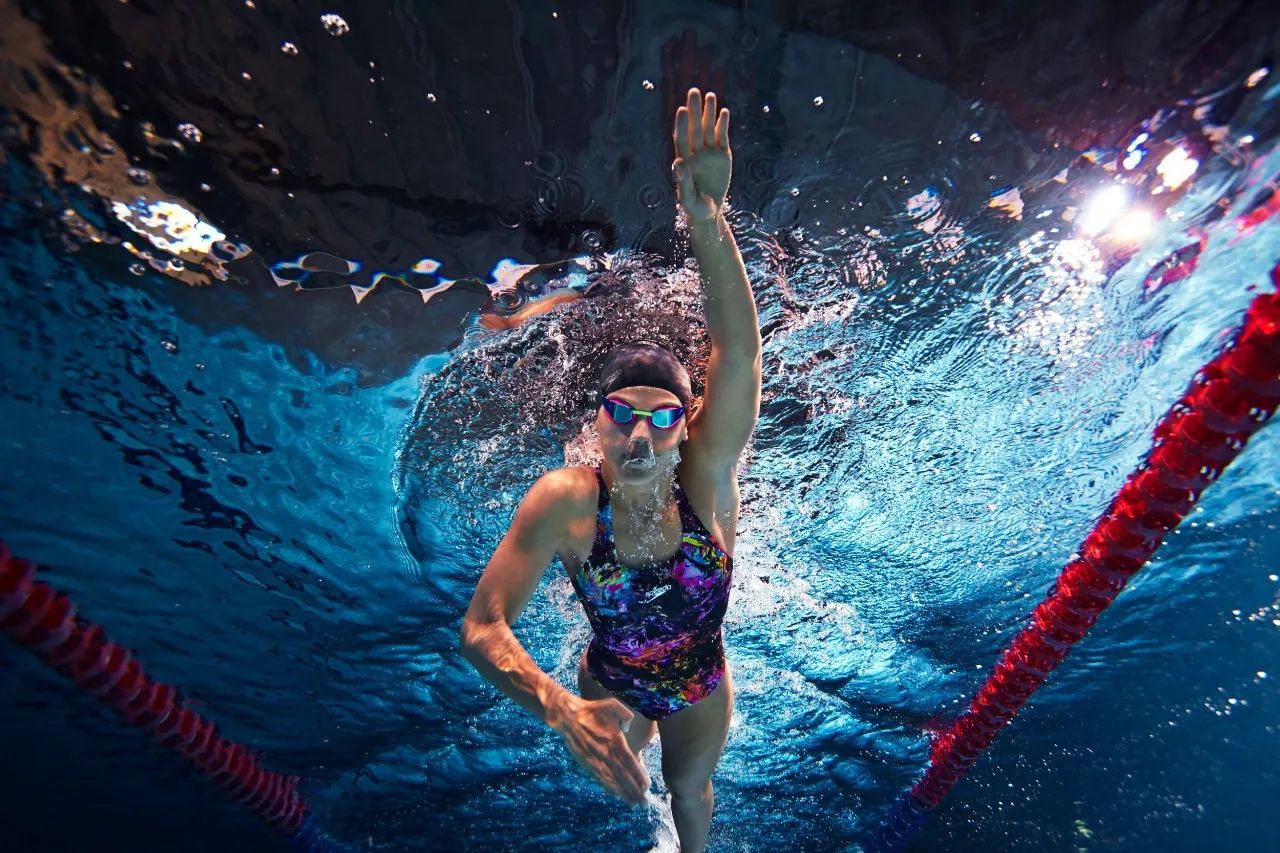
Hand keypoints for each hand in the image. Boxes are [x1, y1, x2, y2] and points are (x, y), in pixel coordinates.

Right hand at [552, 695, 650, 804]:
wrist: (567, 717)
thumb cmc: (592, 710)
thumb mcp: (611, 705)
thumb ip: (625, 715)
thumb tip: (628, 728)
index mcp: (614, 741)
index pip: (630, 762)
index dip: (638, 776)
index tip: (647, 787)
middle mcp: (606, 754)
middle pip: (623, 776)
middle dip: (635, 792)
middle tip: (645, 804)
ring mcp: (596, 761)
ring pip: (612, 781)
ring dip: (623, 794)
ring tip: (633, 805)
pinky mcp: (587, 764)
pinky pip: (600, 779)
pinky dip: (609, 789)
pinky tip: (616, 796)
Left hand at [672, 87, 730, 223]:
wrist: (710, 212)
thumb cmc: (695, 207)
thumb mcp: (688, 199)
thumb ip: (683, 181)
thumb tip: (679, 162)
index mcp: (684, 161)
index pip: (682, 139)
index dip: (682, 125)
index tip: (682, 110)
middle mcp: (695, 154)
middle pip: (694, 129)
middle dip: (695, 111)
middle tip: (694, 91)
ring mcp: (709, 153)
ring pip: (708, 129)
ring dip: (709, 113)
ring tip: (710, 95)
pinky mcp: (722, 156)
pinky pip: (722, 137)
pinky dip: (723, 125)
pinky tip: (723, 111)